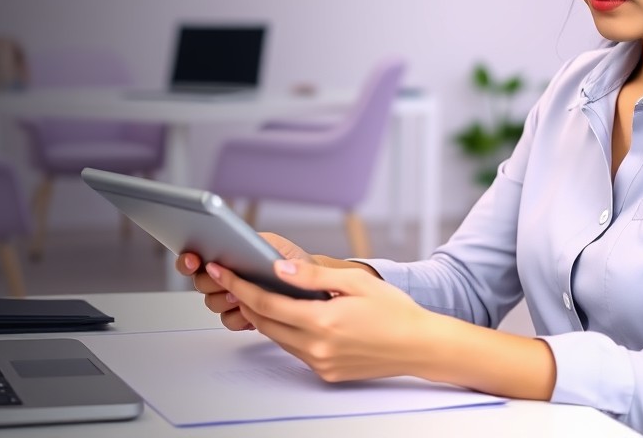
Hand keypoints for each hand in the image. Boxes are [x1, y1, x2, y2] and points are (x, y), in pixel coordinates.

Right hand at [176, 232, 314, 330]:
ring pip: (213, 303)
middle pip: (200, 283)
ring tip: (241, 296)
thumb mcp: (274, 245)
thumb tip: (239, 245)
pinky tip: (250, 311)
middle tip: (226, 281)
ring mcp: (231, 297)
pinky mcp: (242, 316)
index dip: (188, 259)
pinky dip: (239, 317)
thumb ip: (253, 243)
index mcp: (227, 255)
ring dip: (226, 300)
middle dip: (212, 282)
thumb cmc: (293, 261)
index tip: (193, 259)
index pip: (195, 257)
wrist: (312, 286)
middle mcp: (225, 276)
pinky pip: (229, 321)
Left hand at [203, 258, 435, 381]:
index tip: (222, 273)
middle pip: (265, 323)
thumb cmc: (394, 311)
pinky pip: (295, 349)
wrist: (419, 346)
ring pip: (278, 337)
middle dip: (245, 300)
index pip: (266, 304)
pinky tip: (289, 315)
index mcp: (322, 322)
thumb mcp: (355, 282)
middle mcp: (317, 347)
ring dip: (264, 317)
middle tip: (232, 279)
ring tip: (256, 293)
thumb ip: (314, 276)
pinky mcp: (327, 372)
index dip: (240, 286)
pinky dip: (286, 331)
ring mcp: (321, 363)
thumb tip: (279, 270)